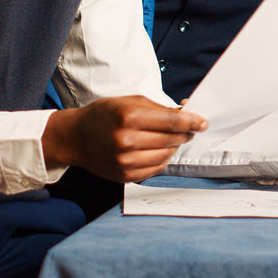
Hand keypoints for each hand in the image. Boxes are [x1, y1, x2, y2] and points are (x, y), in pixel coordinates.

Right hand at [41, 95, 206, 182]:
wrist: (76, 137)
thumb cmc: (104, 115)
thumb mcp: (129, 101)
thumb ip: (159, 108)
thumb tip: (186, 113)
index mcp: (129, 116)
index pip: (171, 121)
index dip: (191, 122)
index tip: (202, 122)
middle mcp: (126, 140)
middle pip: (171, 139)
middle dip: (185, 133)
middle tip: (189, 128)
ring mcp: (125, 160)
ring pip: (166, 155)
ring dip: (174, 146)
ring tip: (171, 138)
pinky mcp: (125, 175)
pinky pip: (156, 169)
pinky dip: (162, 159)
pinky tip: (159, 150)